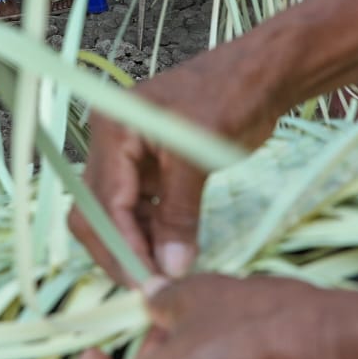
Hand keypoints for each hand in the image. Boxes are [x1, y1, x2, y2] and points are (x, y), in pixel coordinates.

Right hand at [74, 50, 281, 281]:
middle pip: (96, 211)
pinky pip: (139, 207)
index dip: (123, 246)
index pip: (104, 203)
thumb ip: (179, 214)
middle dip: (119, 250)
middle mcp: (110, 141)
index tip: (146, 281)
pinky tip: (172, 252)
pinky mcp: (150, 166)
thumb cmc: (231, 98)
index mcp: (113, 130)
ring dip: (137, 244)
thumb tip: (170, 267)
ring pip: (116, 213)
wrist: (261, 74)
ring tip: (166, 272)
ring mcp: (129, 154)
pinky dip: (152, 231)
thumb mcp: (199, 158)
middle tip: (149, 284)